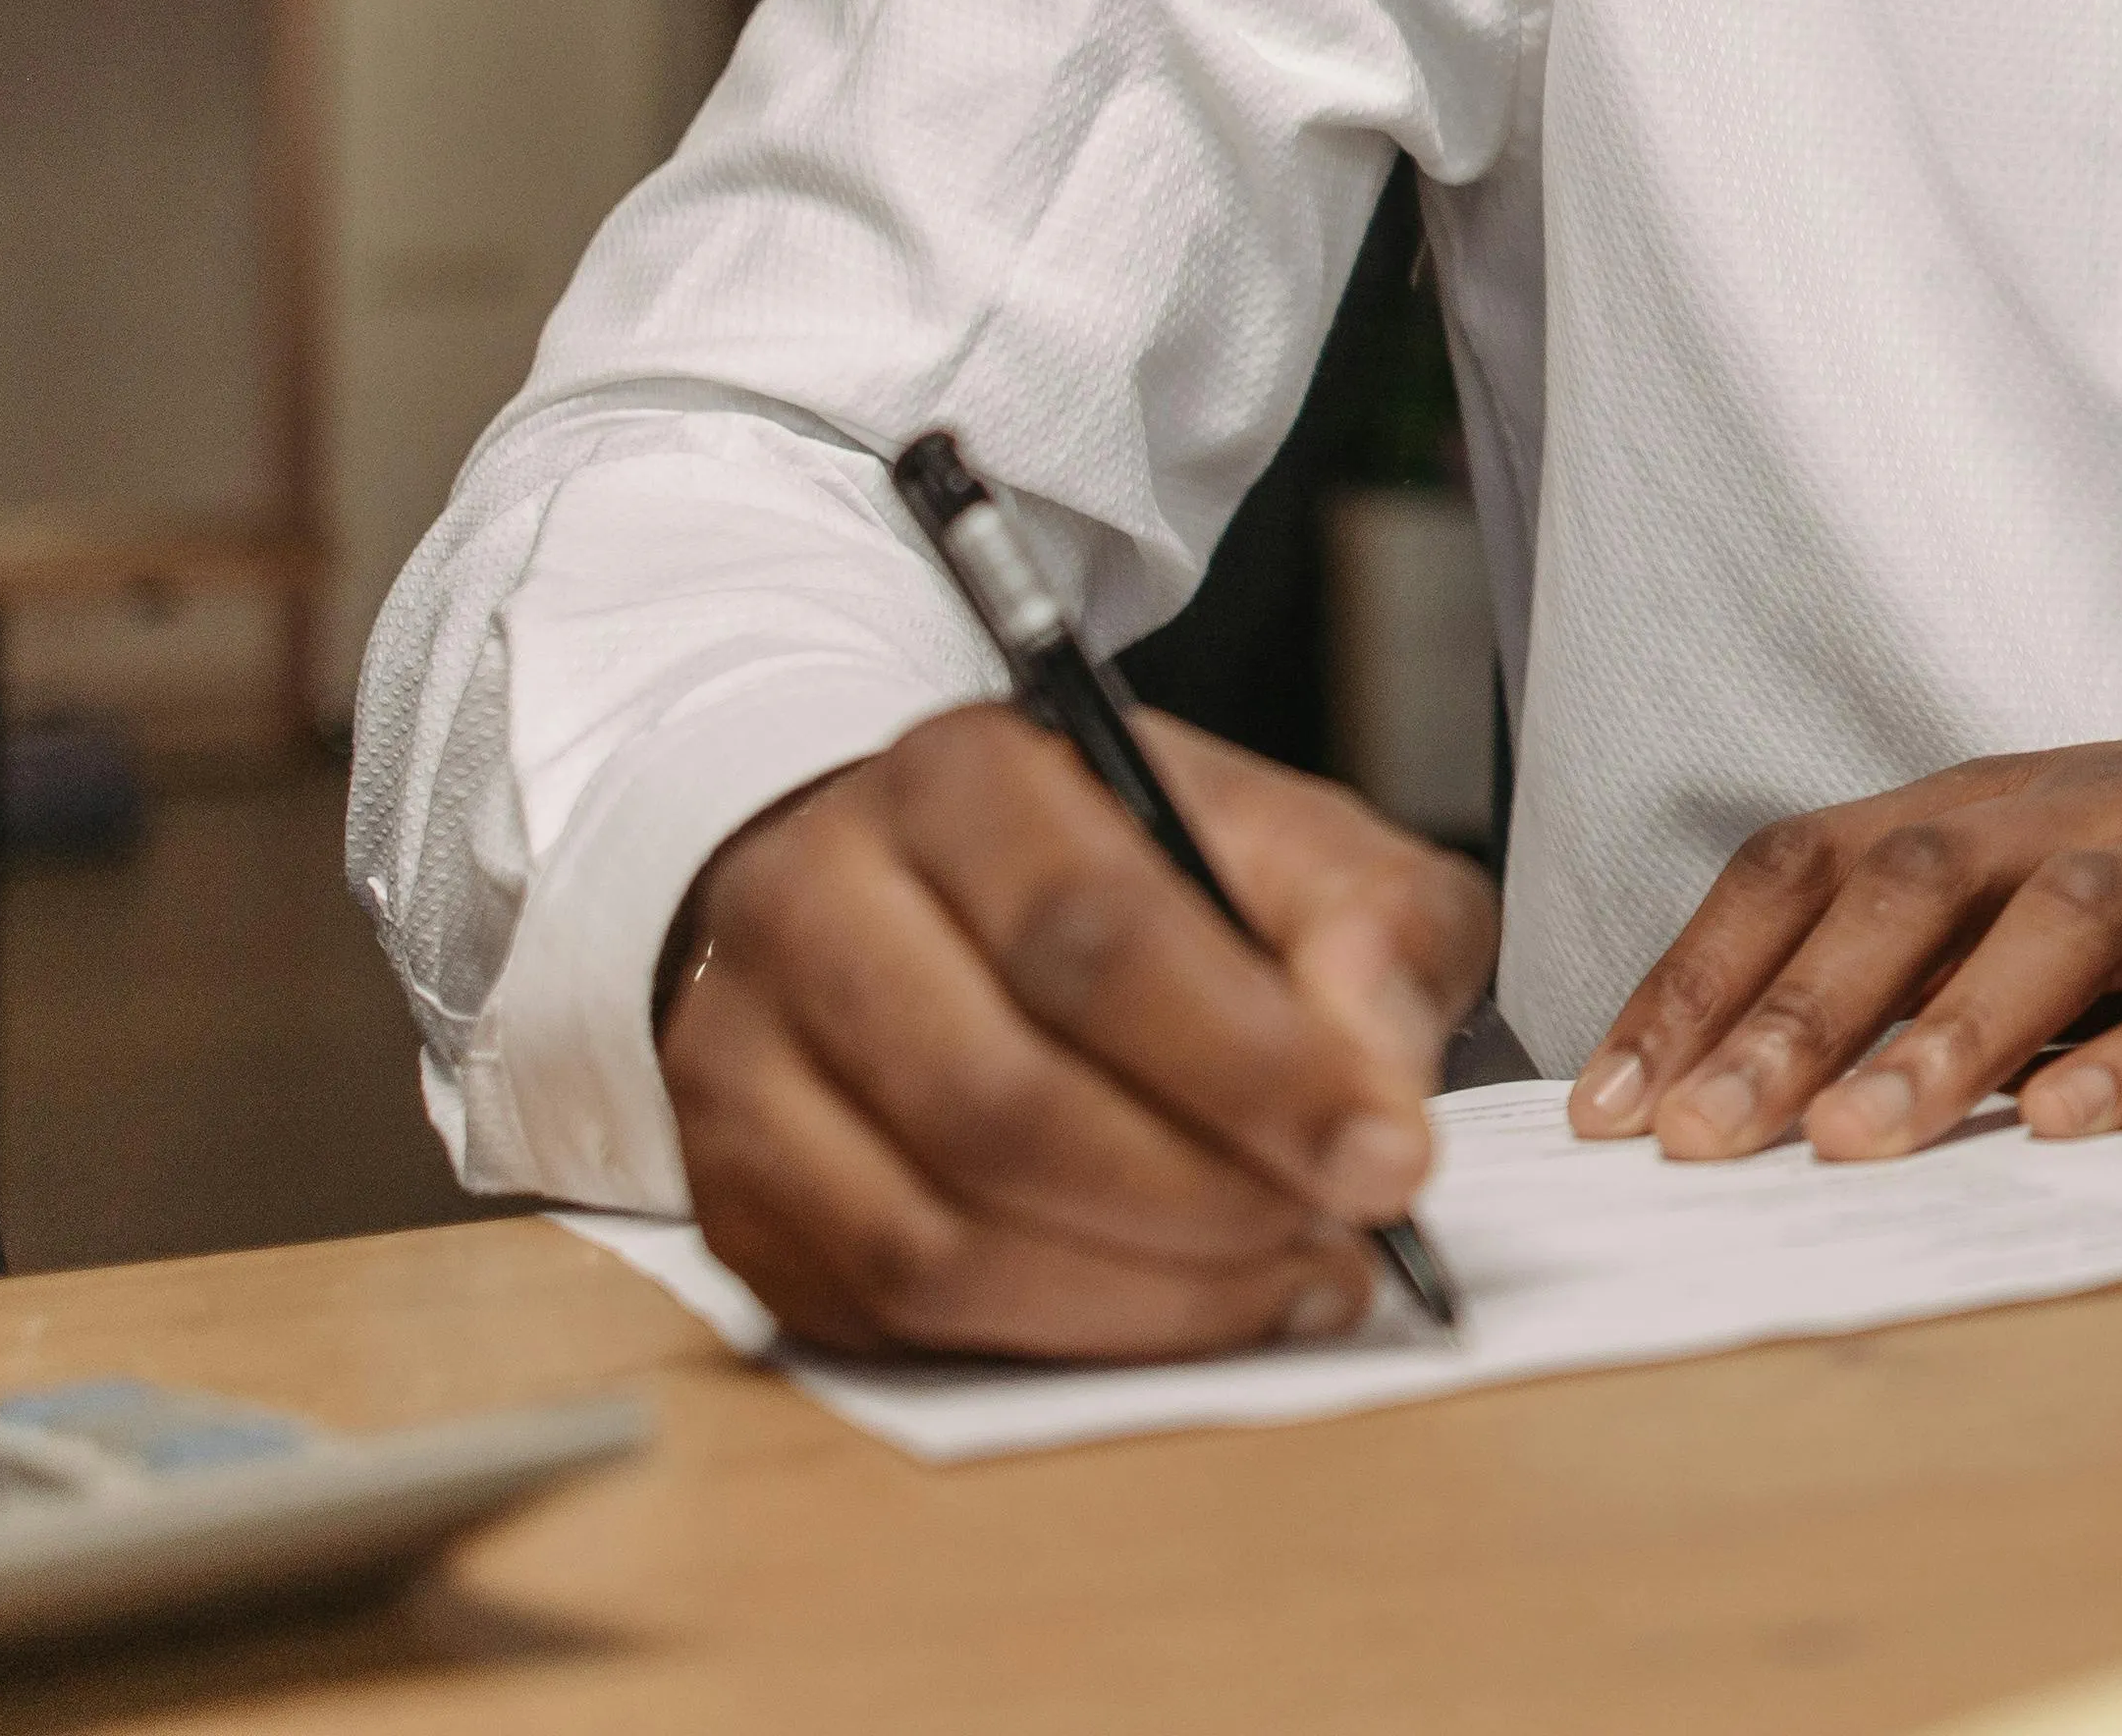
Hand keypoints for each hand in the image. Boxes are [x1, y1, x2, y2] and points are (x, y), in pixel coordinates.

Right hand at [657, 702, 1494, 1360]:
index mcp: (963, 780)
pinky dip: (1054, 1342)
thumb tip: (1373, 1069)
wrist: (931, 897)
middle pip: (1001, 1103)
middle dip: (1205, 1201)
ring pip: (933, 1239)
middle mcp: (816, 905)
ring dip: (1141, 1297)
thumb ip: (1368, 926)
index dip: (1255, 1070)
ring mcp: (744, 1062)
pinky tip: (1174, 1311)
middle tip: (1341, 1237)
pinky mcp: (734, 1201)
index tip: (1387, 1157)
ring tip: (1284, 1282)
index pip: (1097, 937)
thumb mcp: (1288, 845)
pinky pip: (885, 1318)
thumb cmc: (1129, 872)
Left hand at [1564, 741, 2121, 1161]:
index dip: (1700, 977)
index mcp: (1964, 803)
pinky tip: (2066, 1123)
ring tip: (1860, 1140)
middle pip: (1913, 883)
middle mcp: (2055, 812)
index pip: (1802, 865)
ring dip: (1946, 1031)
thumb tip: (1702, 1104)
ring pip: (2055, 917)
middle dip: (1798, 1015)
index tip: (1616, 1104)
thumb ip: (1874, 978)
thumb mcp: (1988, 902)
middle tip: (1708, 1136)